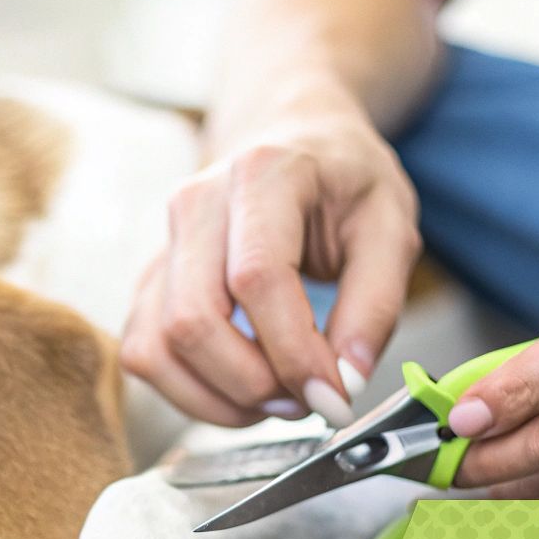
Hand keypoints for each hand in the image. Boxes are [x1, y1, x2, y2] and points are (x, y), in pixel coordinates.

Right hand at [120, 86, 420, 425]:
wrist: (294, 140)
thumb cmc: (344, 182)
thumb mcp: (392, 227)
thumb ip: (377, 305)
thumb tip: (344, 382)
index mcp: (262, 175)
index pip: (257, 278)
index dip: (294, 352)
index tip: (334, 395)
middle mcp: (196, 203)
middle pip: (194, 319)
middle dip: (254, 383)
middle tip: (308, 398)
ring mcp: (164, 242)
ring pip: (160, 345)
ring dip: (221, 397)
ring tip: (279, 396)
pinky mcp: (151, 281)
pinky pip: (146, 353)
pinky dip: (192, 393)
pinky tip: (242, 389)